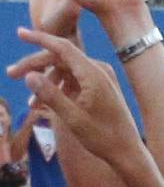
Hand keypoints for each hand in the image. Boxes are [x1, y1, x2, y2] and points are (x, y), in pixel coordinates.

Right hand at [7, 30, 144, 170]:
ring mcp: (100, 79)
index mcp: (94, 75)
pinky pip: (73, 81)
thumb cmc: (104, 138)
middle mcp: (99, 71)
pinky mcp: (100, 88)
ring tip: (30, 104)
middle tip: (10, 74)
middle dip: (34, 66)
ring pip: (64, 71)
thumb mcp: (73, 119)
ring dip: (45, 82)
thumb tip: (29, 76)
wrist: (128, 154)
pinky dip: (58, 90)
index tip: (19, 33)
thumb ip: (50, 95)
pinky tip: (43, 105)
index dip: (39, 39)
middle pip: (59, 59)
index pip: (62, 47)